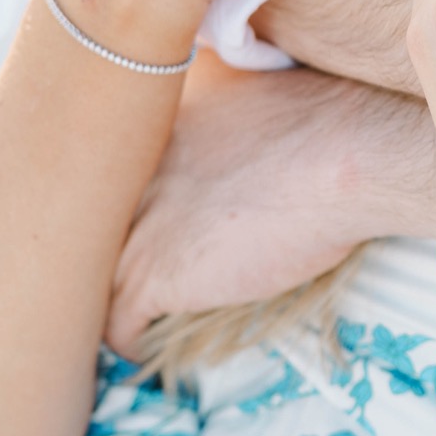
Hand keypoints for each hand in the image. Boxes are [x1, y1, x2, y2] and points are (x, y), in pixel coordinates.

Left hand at [108, 56, 435, 355]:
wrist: (343, 154)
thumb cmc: (324, 119)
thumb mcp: (252, 85)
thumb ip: (219, 101)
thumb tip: (231, 113)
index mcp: (148, 119)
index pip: (114, 172)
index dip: (132, 203)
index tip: (149, 224)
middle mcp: (127, 167)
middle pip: (93, 224)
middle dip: (107, 252)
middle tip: (125, 277)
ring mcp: (135, 220)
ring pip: (95, 275)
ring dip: (111, 300)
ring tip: (127, 319)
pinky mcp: (151, 272)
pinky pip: (118, 324)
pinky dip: (131, 343)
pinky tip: (145, 350)